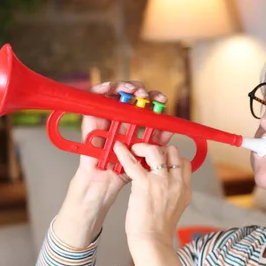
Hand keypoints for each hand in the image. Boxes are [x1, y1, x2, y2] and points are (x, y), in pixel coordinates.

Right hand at [73, 81, 173, 206]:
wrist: (107, 179)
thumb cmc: (124, 166)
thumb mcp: (146, 152)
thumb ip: (158, 139)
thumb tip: (172, 126)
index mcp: (137, 121)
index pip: (147, 102)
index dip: (155, 98)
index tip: (162, 101)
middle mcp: (123, 114)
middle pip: (132, 92)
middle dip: (141, 90)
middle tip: (146, 97)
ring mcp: (108, 113)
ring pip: (116, 90)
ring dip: (124, 86)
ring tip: (131, 92)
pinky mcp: (93, 115)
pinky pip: (95, 96)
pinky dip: (102, 88)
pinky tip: (109, 88)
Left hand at [113, 142, 191, 245]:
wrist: (153, 242)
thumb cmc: (159, 229)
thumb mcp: (176, 208)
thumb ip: (174, 193)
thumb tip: (167, 186)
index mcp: (185, 189)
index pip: (184, 162)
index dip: (172, 157)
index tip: (162, 158)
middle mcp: (176, 182)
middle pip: (172, 152)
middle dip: (159, 149)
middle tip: (147, 153)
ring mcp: (162, 182)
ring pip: (156, 151)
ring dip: (143, 147)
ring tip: (134, 150)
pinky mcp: (145, 184)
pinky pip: (133, 162)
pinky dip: (124, 153)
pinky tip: (118, 149)